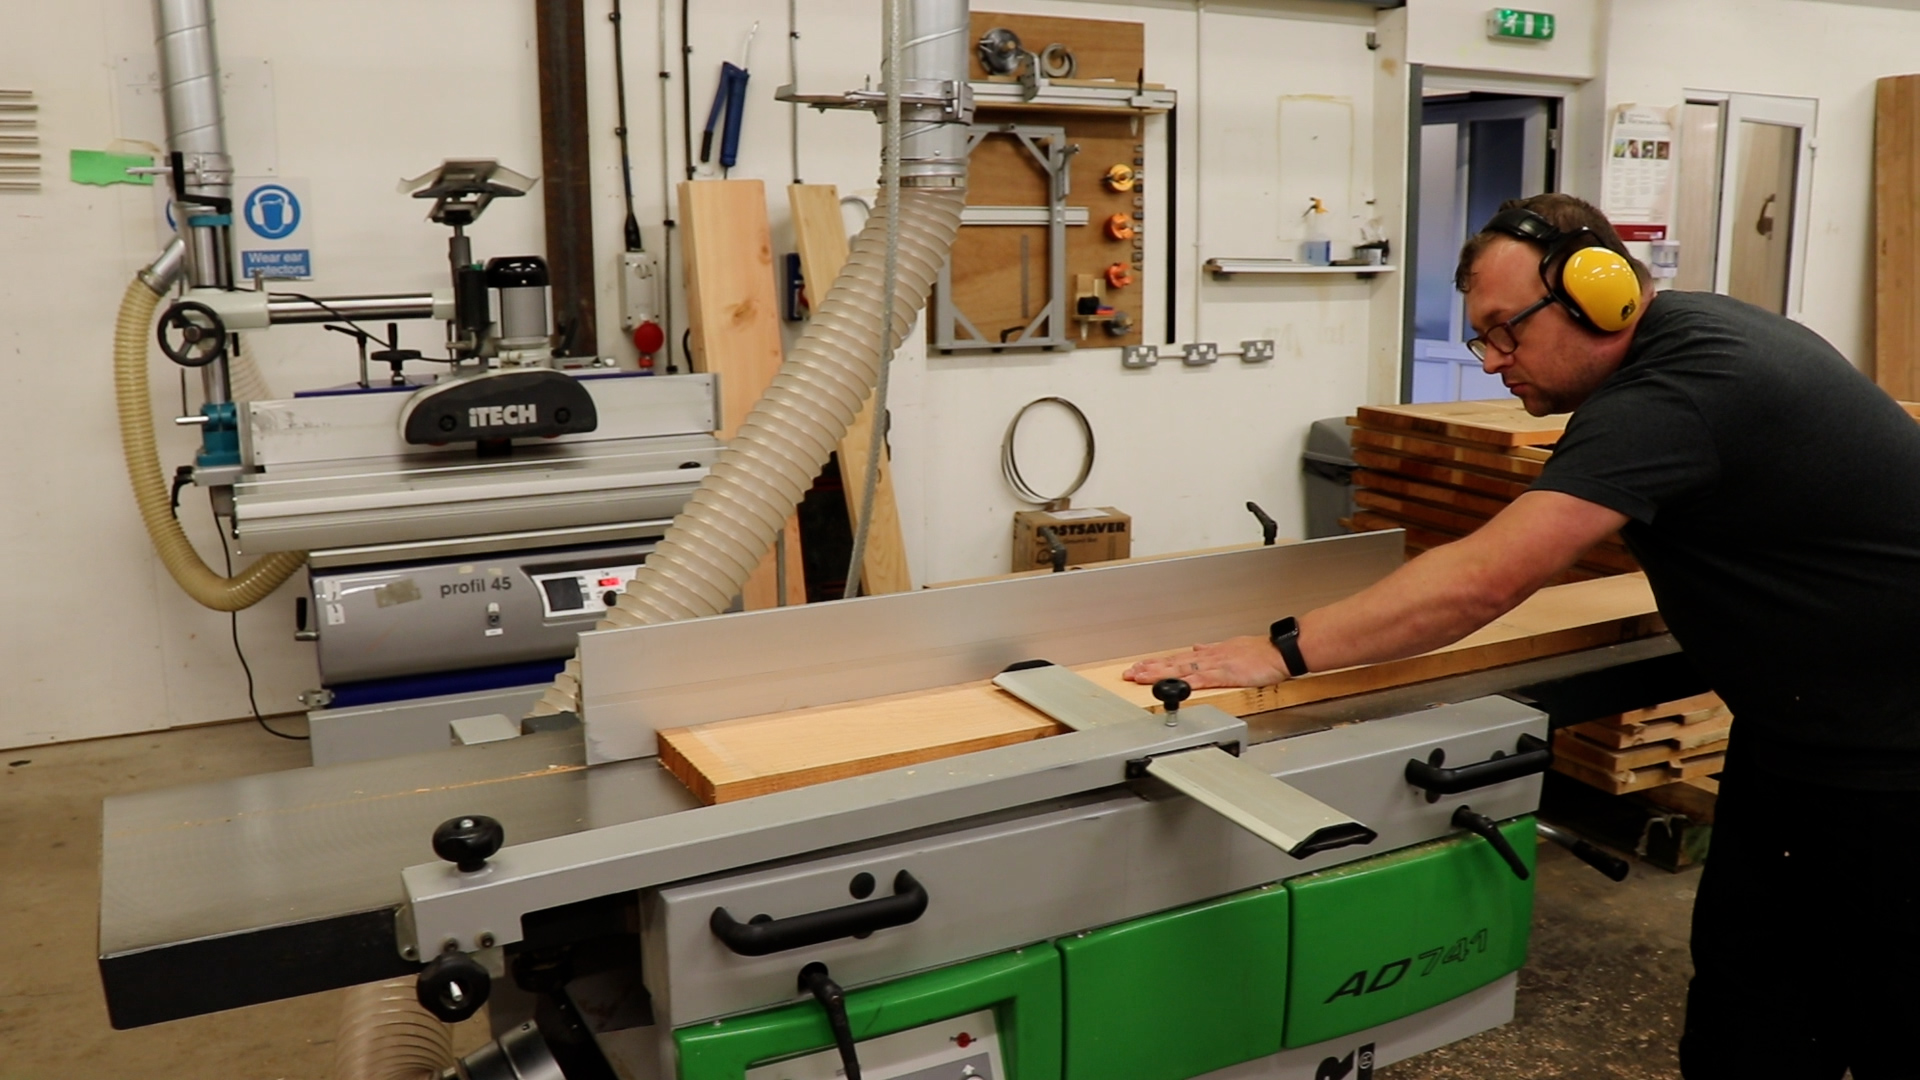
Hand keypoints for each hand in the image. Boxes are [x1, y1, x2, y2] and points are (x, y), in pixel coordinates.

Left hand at [1122, 635, 1290, 689]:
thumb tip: (1196, 648)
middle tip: (1129, 673)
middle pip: (1173, 663)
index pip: (1177, 658)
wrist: (1280, 652)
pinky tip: (1174, 685)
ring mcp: (1216, 665)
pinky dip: (1187, 682)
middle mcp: (1209, 657)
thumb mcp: (1232, 647)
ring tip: (1141, 677)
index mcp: (1210, 654)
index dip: (1157, 663)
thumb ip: (1212, 649)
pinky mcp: (1227, 674)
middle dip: (1150, 669)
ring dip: (1160, 673)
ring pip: (1182, 669)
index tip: (1139, 666)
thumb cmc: (1261, 652)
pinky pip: (1203, 678)